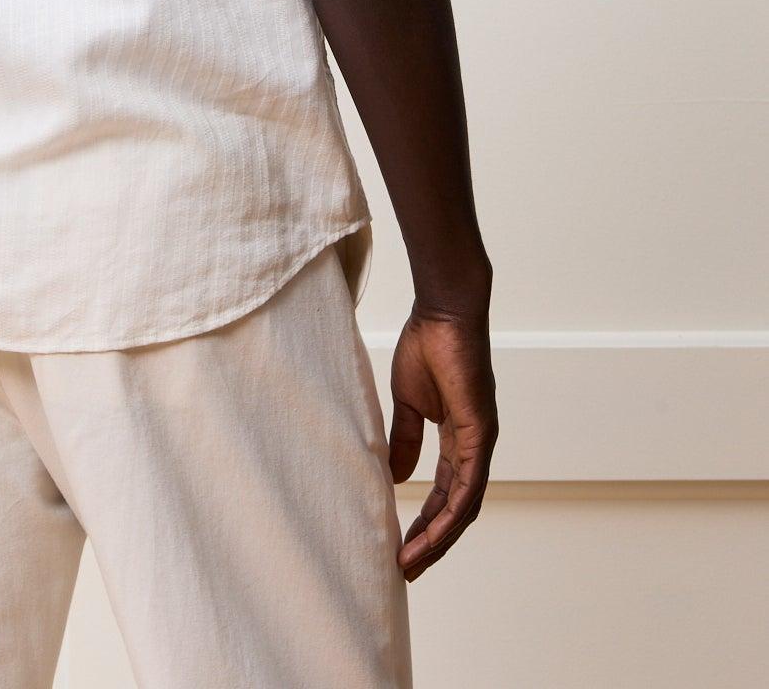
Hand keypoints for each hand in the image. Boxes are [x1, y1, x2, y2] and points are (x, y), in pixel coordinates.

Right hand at [388, 299, 497, 580]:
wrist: (443, 313)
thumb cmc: (427, 346)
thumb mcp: (408, 402)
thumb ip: (406, 439)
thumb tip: (399, 478)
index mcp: (457, 438)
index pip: (444, 492)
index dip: (424, 521)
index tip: (401, 545)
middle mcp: (474, 446)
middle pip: (456, 507)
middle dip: (432, 539)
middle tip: (407, 567)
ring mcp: (481, 442)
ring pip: (465, 505)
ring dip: (440, 536)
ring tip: (413, 560)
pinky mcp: (481, 433)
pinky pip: (469, 485)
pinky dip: (452, 513)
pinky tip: (432, 531)